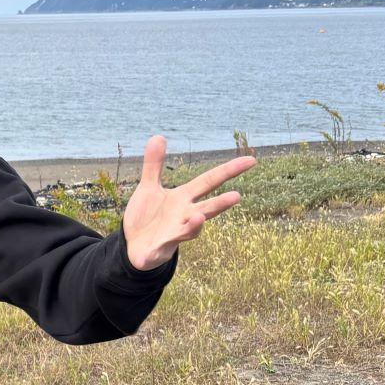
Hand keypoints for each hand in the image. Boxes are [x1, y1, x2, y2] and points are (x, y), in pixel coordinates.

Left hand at [121, 136, 255, 270]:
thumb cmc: (147, 216)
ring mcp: (174, 233)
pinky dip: (161, 248)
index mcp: (184, 198)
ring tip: (200, 218)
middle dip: (220, 203)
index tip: (251, 160)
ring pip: (189, 230)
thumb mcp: (149, 188)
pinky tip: (160, 245)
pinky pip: (162, 249)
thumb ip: (154, 165)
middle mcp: (185, 216)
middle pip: (206, 208)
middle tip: (237, 196)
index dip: (229, 170)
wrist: (133, 246)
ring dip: (195, 225)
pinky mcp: (159, 249)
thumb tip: (158, 136)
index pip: (210, 181)